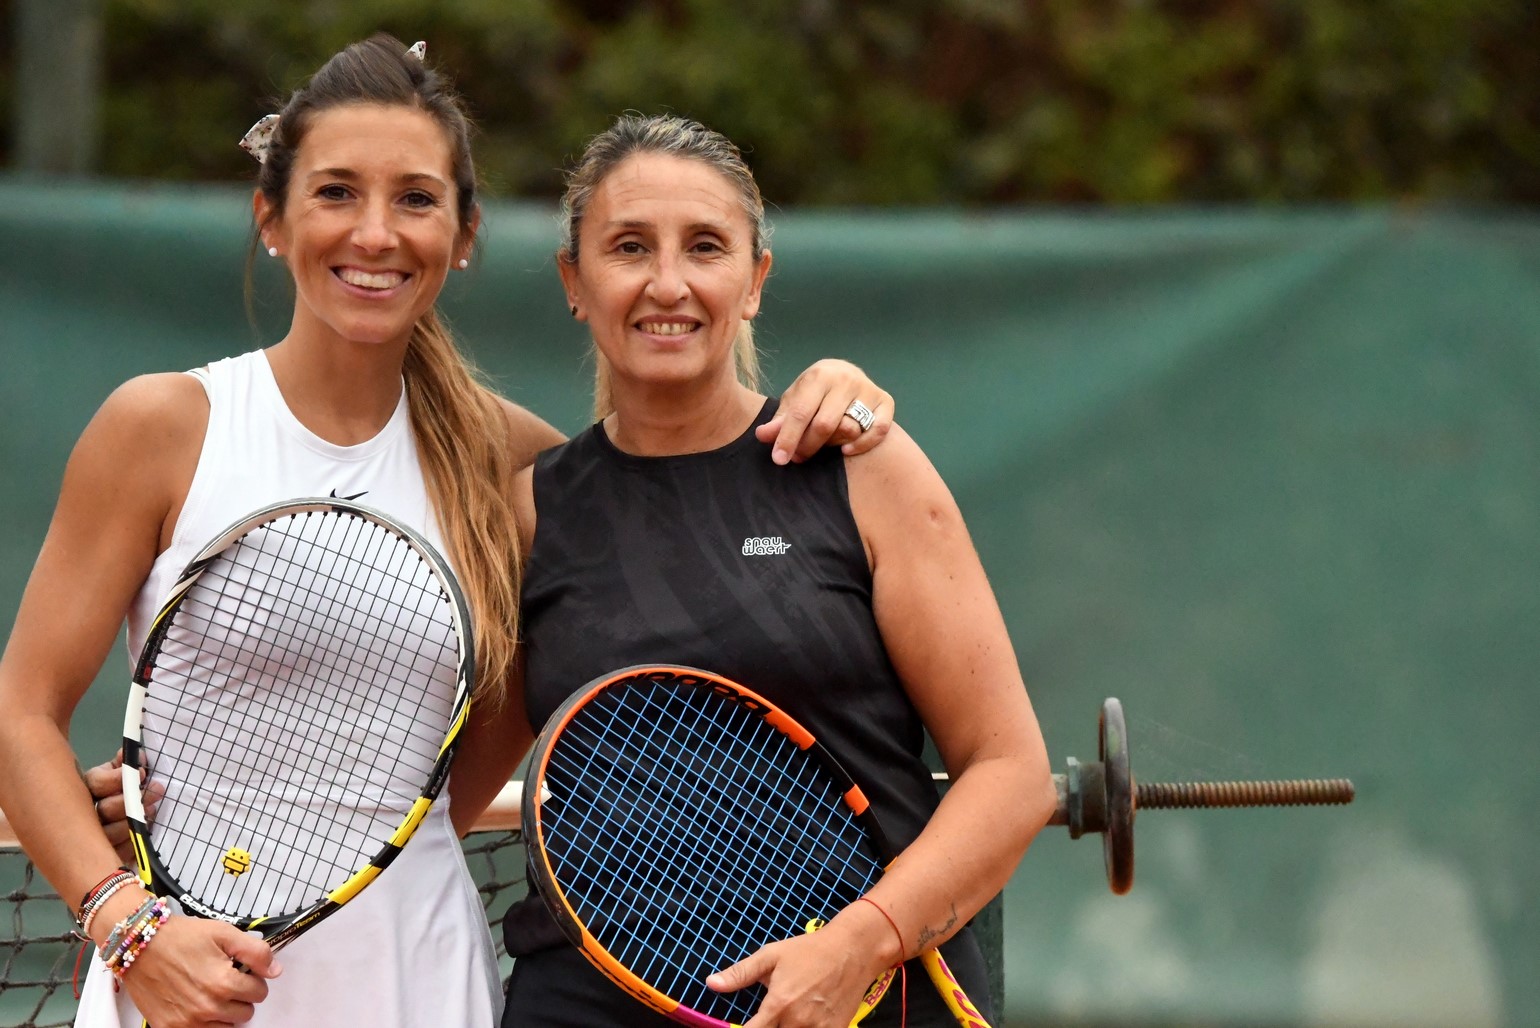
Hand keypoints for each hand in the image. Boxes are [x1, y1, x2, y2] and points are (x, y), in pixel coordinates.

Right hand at [83, 750, 162, 862]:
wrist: (128, 822)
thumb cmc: (126, 792)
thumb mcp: (123, 773)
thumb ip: (126, 764)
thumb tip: (129, 753)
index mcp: (90, 787)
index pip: (96, 783)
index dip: (118, 778)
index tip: (143, 772)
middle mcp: (86, 812)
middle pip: (106, 809)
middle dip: (133, 801)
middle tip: (158, 790)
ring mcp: (93, 837)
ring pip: (110, 833)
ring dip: (135, 822)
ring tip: (153, 811)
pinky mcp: (105, 855)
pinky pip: (118, 853)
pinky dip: (134, 843)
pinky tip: (144, 833)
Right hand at [121, 917, 280, 1026]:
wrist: (140, 944)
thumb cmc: (181, 937)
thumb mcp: (224, 933)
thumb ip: (256, 952)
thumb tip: (276, 971)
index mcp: (224, 983)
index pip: (260, 993)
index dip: (254, 979)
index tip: (242, 972)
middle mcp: (207, 1007)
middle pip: (245, 1013)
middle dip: (241, 996)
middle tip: (225, 980)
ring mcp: (187, 1022)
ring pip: (225, 1027)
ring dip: (224, 1013)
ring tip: (210, 991)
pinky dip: (203, 1023)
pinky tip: (196, 1004)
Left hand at [706, 920, 890, 1027]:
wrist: (853, 950)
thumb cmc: (809, 950)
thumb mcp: (771, 955)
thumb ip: (740, 973)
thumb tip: (710, 983)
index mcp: (778, 1004)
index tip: (743, 1027)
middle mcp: (798, 1022)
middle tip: (769, 1019)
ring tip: (785, 1019)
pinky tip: (804, 1023)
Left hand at [759, 360, 893, 464]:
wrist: (844, 373)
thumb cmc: (814, 391)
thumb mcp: (794, 400)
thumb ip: (781, 420)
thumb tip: (762, 436)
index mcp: (819, 375)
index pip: (801, 413)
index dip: (788, 438)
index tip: (779, 459)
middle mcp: (846, 379)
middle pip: (825, 425)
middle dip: (808, 446)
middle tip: (799, 456)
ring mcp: (868, 390)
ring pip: (850, 429)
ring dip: (832, 445)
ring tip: (822, 446)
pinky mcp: (886, 401)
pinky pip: (878, 430)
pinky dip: (863, 444)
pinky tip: (846, 450)